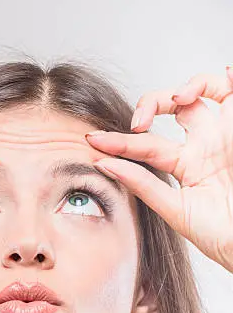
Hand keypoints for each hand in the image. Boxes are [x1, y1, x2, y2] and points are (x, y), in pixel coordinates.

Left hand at [85, 68, 232, 273]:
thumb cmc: (220, 234)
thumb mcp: (175, 209)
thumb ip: (142, 185)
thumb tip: (104, 165)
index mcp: (185, 166)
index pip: (145, 145)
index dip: (118, 141)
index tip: (92, 140)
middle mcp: (202, 146)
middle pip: (170, 108)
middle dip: (148, 105)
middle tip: (138, 123)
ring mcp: (223, 133)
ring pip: (197, 94)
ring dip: (179, 89)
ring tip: (175, 99)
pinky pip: (230, 88)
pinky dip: (219, 77)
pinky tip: (200, 87)